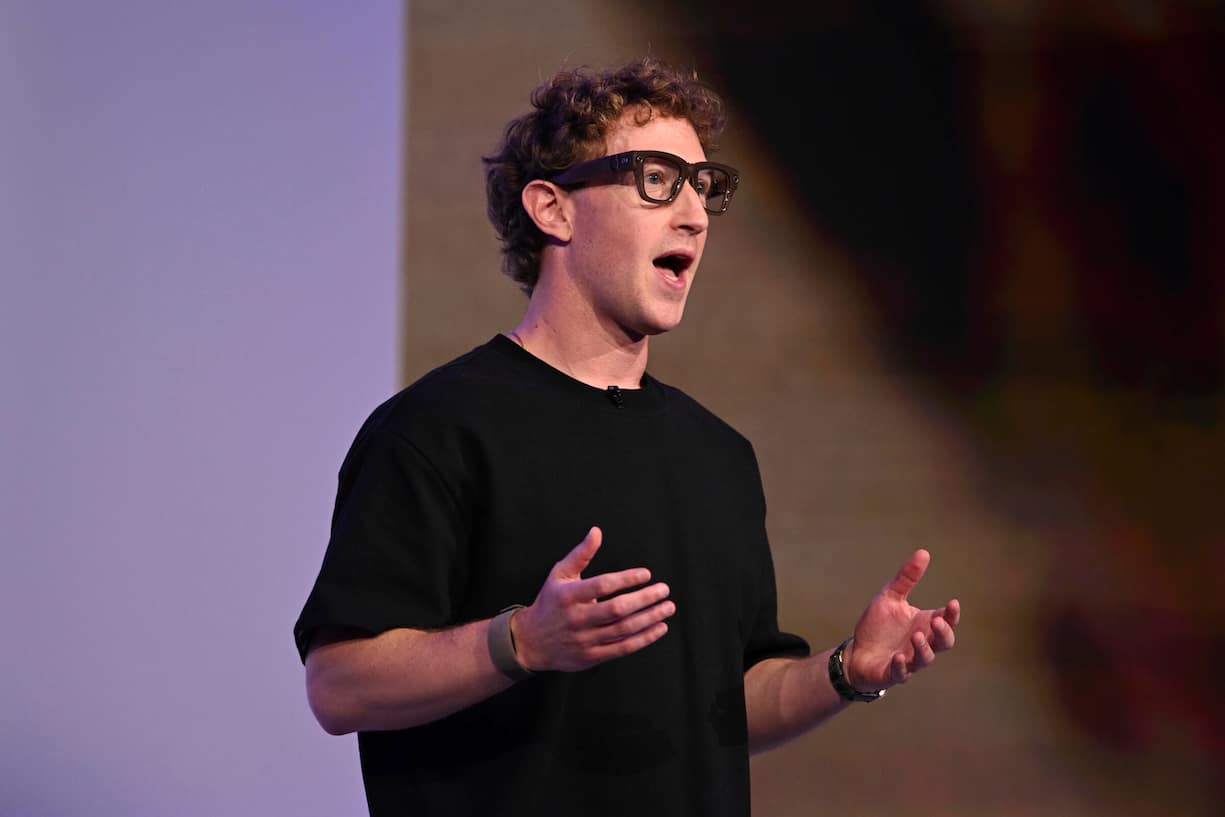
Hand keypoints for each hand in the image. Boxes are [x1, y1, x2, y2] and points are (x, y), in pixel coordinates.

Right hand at [511, 526, 674, 671]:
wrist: (530, 641)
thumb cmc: (550, 602)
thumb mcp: (559, 575)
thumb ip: (580, 554)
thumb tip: (597, 531)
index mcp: (568, 595)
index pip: (602, 586)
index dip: (626, 579)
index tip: (646, 574)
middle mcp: (576, 618)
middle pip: (616, 609)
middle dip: (644, 599)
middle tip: (664, 590)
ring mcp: (584, 640)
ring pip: (623, 630)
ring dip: (649, 618)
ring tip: (667, 607)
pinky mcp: (591, 657)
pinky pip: (622, 648)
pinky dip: (644, 639)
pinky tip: (659, 627)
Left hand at [843, 549, 959, 691]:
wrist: (856, 652)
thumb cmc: (878, 626)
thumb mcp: (890, 598)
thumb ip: (906, 579)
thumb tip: (924, 552)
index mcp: (924, 625)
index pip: (946, 620)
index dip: (952, 614)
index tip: (952, 602)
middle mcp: (921, 644)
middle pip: (944, 642)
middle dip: (944, 633)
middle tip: (936, 620)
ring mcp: (909, 660)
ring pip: (925, 659)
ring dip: (923, 648)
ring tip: (917, 635)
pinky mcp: (893, 673)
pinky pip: (902, 673)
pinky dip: (902, 667)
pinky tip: (898, 658)